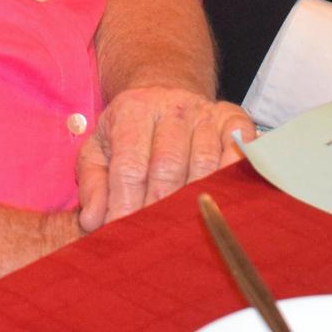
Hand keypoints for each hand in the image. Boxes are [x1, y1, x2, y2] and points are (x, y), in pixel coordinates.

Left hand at [75, 83, 253, 231]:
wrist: (162, 91)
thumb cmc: (128, 130)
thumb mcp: (99, 149)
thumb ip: (92, 184)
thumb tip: (93, 220)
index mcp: (133, 110)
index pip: (130, 167)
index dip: (126, 206)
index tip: (122, 235)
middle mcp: (171, 107)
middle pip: (168, 166)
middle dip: (158, 209)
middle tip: (152, 240)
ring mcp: (205, 112)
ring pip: (204, 164)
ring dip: (193, 201)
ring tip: (183, 230)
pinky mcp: (232, 119)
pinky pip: (239, 146)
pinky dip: (233, 172)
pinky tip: (223, 198)